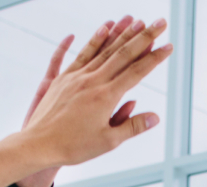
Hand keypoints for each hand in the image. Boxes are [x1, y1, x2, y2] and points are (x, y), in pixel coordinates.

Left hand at [19, 16, 170, 172]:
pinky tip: (103, 27)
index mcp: (106, 97)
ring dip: (121, 32)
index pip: (136, 72)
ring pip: (103, 49)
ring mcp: (76, 77)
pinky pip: (80, 54)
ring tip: (136, 19)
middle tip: (160, 22)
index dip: (154, 58)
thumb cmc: (73, 147)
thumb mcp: (107, 142)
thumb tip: (155, 117)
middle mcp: (92, 81)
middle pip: (123, 54)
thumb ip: (132, 126)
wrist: (38, 145)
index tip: (168, 46)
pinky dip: (94, 39)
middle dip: (144, 37)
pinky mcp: (62, 78)